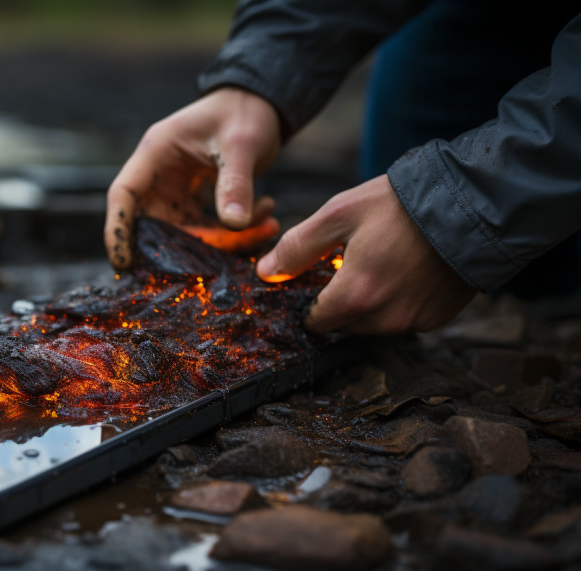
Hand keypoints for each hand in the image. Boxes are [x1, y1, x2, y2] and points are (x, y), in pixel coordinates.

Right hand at [104, 87, 282, 268]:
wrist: (260, 104)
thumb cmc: (243, 112)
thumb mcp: (241, 144)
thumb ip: (236, 182)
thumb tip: (235, 225)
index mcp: (156, 153)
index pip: (124, 194)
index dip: (117, 230)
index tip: (123, 262)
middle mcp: (160, 176)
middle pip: (156, 224)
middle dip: (189, 246)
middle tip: (230, 248)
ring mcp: (176, 191)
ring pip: (186, 232)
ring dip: (223, 240)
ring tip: (266, 225)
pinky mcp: (195, 201)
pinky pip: (207, 228)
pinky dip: (234, 232)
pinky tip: (265, 217)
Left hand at [256, 175, 477, 333]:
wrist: (475, 202)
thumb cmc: (401, 204)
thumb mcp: (339, 214)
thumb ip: (297, 247)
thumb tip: (266, 272)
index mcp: (356, 297)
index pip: (316, 322)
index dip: (311, 300)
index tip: (316, 279)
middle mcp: (386, 320)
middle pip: (344, 324)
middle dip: (341, 299)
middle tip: (351, 261)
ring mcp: (416, 322)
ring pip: (374, 324)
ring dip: (369, 302)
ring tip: (380, 260)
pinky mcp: (438, 318)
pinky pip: (404, 318)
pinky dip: (398, 301)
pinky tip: (405, 269)